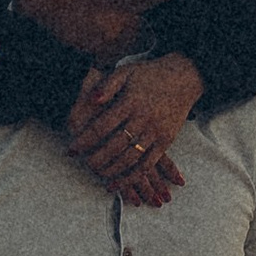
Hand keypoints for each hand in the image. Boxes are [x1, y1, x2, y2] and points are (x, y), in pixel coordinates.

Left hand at [67, 51, 201, 206]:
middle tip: (84, 164)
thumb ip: (107, 84)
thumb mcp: (126, 71)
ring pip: (130, 158)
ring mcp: (156, 132)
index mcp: (130, 102)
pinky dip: (131, 177)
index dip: (85, 140)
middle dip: (96, 159)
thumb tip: (93, 100)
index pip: (102, 126)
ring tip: (98, 173)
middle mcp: (143, 118)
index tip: (72, 149)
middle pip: (114, 146)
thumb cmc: (150, 74)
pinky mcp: (166, 141)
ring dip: (111, 170)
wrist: (184, 77)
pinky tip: (118, 183)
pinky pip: (147, 164)